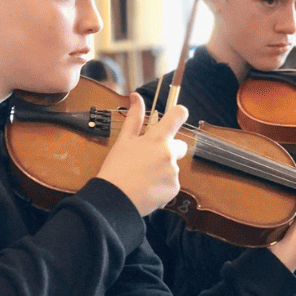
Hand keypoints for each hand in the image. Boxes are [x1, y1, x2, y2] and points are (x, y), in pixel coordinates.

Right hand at [98, 95, 187, 216]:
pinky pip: (172, 183)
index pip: (178, 115)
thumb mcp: (123, 140)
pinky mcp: (174, 188)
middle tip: (148, 160)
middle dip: (169, 150)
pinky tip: (147, 188)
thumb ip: (134, 118)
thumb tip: (136, 96)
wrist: (114, 199)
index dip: (179, 113)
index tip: (176, 116)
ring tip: (143, 178)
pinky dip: (162, 185)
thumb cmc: (116, 168)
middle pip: (180, 145)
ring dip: (163, 170)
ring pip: (173, 166)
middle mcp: (169, 153)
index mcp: (157, 138)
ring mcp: (173, 172)